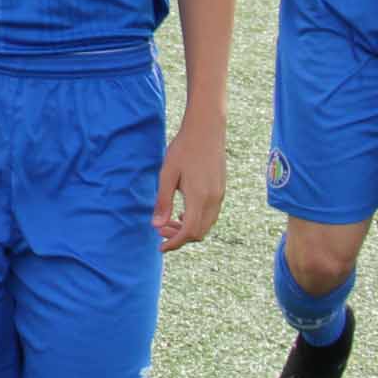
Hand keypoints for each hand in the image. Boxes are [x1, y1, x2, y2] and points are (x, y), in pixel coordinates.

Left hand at [154, 117, 226, 249]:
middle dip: (179, 237)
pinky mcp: (221, 190)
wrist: (207, 130)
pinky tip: (183, 213)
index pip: (189, 232)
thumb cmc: (183, 149)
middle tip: (160, 230)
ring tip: (169, 222)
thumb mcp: (167, 174)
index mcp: (199, 197)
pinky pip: (211, 215)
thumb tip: (156, 226)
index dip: (174, 243)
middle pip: (199, 232)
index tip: (161, 247)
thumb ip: (163, 201)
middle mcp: (214, 200)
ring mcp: (220, 195)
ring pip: (206, 224)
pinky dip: (197, 220)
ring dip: (188, 229)